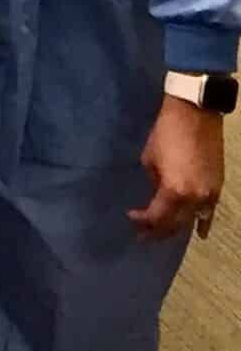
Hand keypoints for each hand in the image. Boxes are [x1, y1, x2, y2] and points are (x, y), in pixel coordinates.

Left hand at [129, 94, 223, 240]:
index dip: (142, 221)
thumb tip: (158, 194)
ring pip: (191, 220)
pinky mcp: (218, 187)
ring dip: (176, 228)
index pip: (156, 217)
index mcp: (174, 191)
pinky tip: (200, 234)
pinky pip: (209, 212)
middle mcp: (194, 198)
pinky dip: (203, 223)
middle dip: (157, 231)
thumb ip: (155, 183)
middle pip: (174, 224)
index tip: (131, 217)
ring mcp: (209, 194)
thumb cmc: (166, 135)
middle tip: (143, 235)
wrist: (196, 116)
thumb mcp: (150, 160)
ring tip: (162, 233)